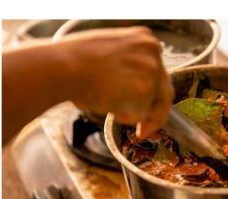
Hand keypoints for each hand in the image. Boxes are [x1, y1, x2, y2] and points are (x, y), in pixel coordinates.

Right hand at [56, 27, 173, 137]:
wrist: (64, 67)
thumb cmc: (72, 63)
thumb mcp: (106, 54)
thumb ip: (124, 67)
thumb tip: (123, 88)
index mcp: (144, 39)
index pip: (156, 72)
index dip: (150, 93)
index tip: (144, 108)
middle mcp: (153, 52)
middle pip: (163, 91)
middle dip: (153, 114)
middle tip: (142, 131)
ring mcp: (152, 71)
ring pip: (148, 106)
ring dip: (128, 112)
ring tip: (103, 100)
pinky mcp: (145, 91)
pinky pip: (139, 115)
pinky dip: (123, 116)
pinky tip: (105, 102)